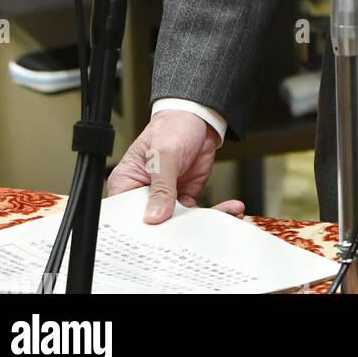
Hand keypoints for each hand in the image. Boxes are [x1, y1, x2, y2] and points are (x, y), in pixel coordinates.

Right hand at [108, 110, 243, 224]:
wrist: (198, 117)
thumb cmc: (172, 126)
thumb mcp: (165, 154)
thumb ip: (161, 186)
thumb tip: (155, 216)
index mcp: (126, 183)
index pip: (127, 216)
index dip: (141, 231)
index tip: (160, 240)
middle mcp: (143, 195)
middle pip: (153, 224)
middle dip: (176, 233)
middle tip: (196, 235)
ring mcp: (165, 198)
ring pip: (178, 223)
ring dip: (202, 224)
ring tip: (224, 219)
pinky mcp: (184, 197)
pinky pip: (197, 215)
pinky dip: (215, 213)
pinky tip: (231, 209)